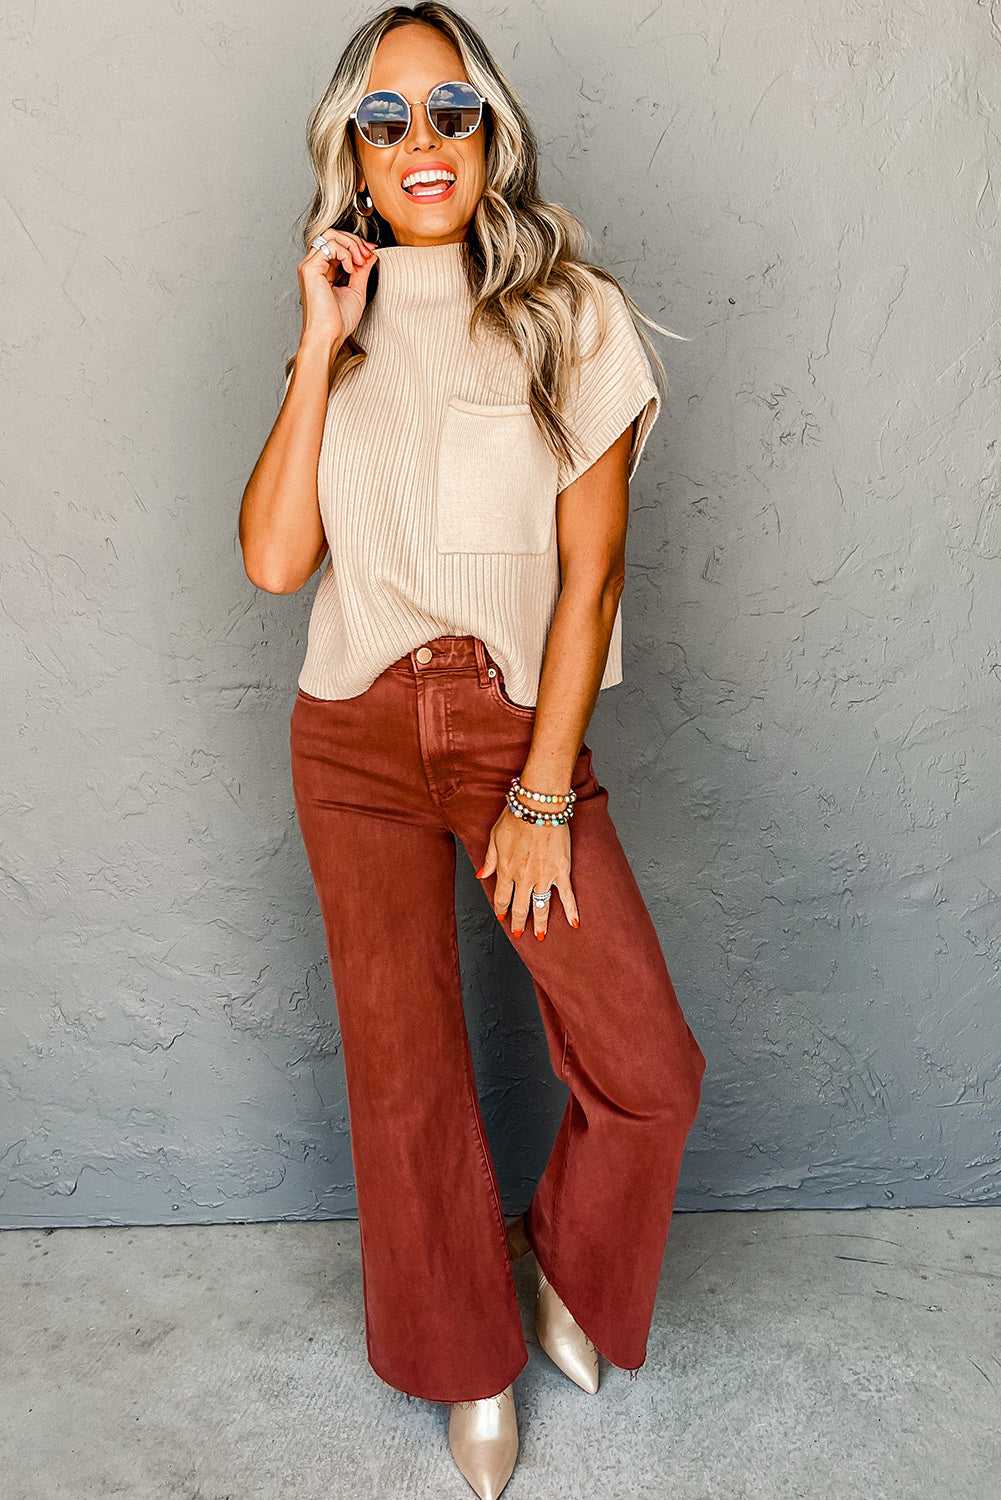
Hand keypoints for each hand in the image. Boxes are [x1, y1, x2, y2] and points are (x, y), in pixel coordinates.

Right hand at [296, 227, 377, 349]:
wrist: (328, 336)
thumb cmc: (338, 322)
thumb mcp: (356, 291)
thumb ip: (362, 271)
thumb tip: (371, 254)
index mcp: (322, 271)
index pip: (337, 244)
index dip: (356, 244)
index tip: (372, 252)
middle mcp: (313, 265)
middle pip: (332, 234)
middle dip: (354, 240)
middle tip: (367, 255)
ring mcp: (309, 266)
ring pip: (330, 235)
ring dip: (351, 245)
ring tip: (360, 262)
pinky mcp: (309, 269)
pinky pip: (330, 246)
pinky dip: (345, 253)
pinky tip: (351, 268)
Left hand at [476, 806, 579, 940]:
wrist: (538, 807)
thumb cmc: (516, 816)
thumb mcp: (494, 837)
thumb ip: (489, 859)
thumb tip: (481, 875)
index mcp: (506, 869)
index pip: (501, 897)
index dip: (501, 909)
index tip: (502, 917)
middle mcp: (523, 878)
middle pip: (520, 907)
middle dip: (519, 922)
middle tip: (520, 933)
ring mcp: (543, 877)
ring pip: (541, 906)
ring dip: (541, 923)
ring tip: (541, 935)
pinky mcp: (561, 871)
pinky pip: (567, 895)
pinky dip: (571, 910)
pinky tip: (573, 923)